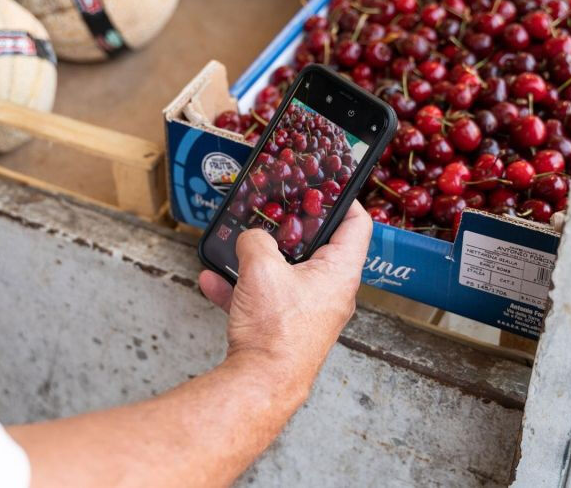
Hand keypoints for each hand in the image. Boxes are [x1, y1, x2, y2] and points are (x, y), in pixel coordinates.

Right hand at [199, 200, 371, 395]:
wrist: (259, 385)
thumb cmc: (276, 333)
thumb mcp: (262, 269)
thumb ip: (256, 241)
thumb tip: (250, 237)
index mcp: (339, 272)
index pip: (357, 224)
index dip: (345, 199)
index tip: (328, 185)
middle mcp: (329, 292)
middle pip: (317, 247)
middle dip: (290, 228)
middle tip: (275, 209)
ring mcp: (307, 311)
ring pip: (285, 273)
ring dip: (257, 258)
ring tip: (237, 244)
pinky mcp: (284, 327)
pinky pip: (262, 298)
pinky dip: (240, 288)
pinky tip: (212, 281)